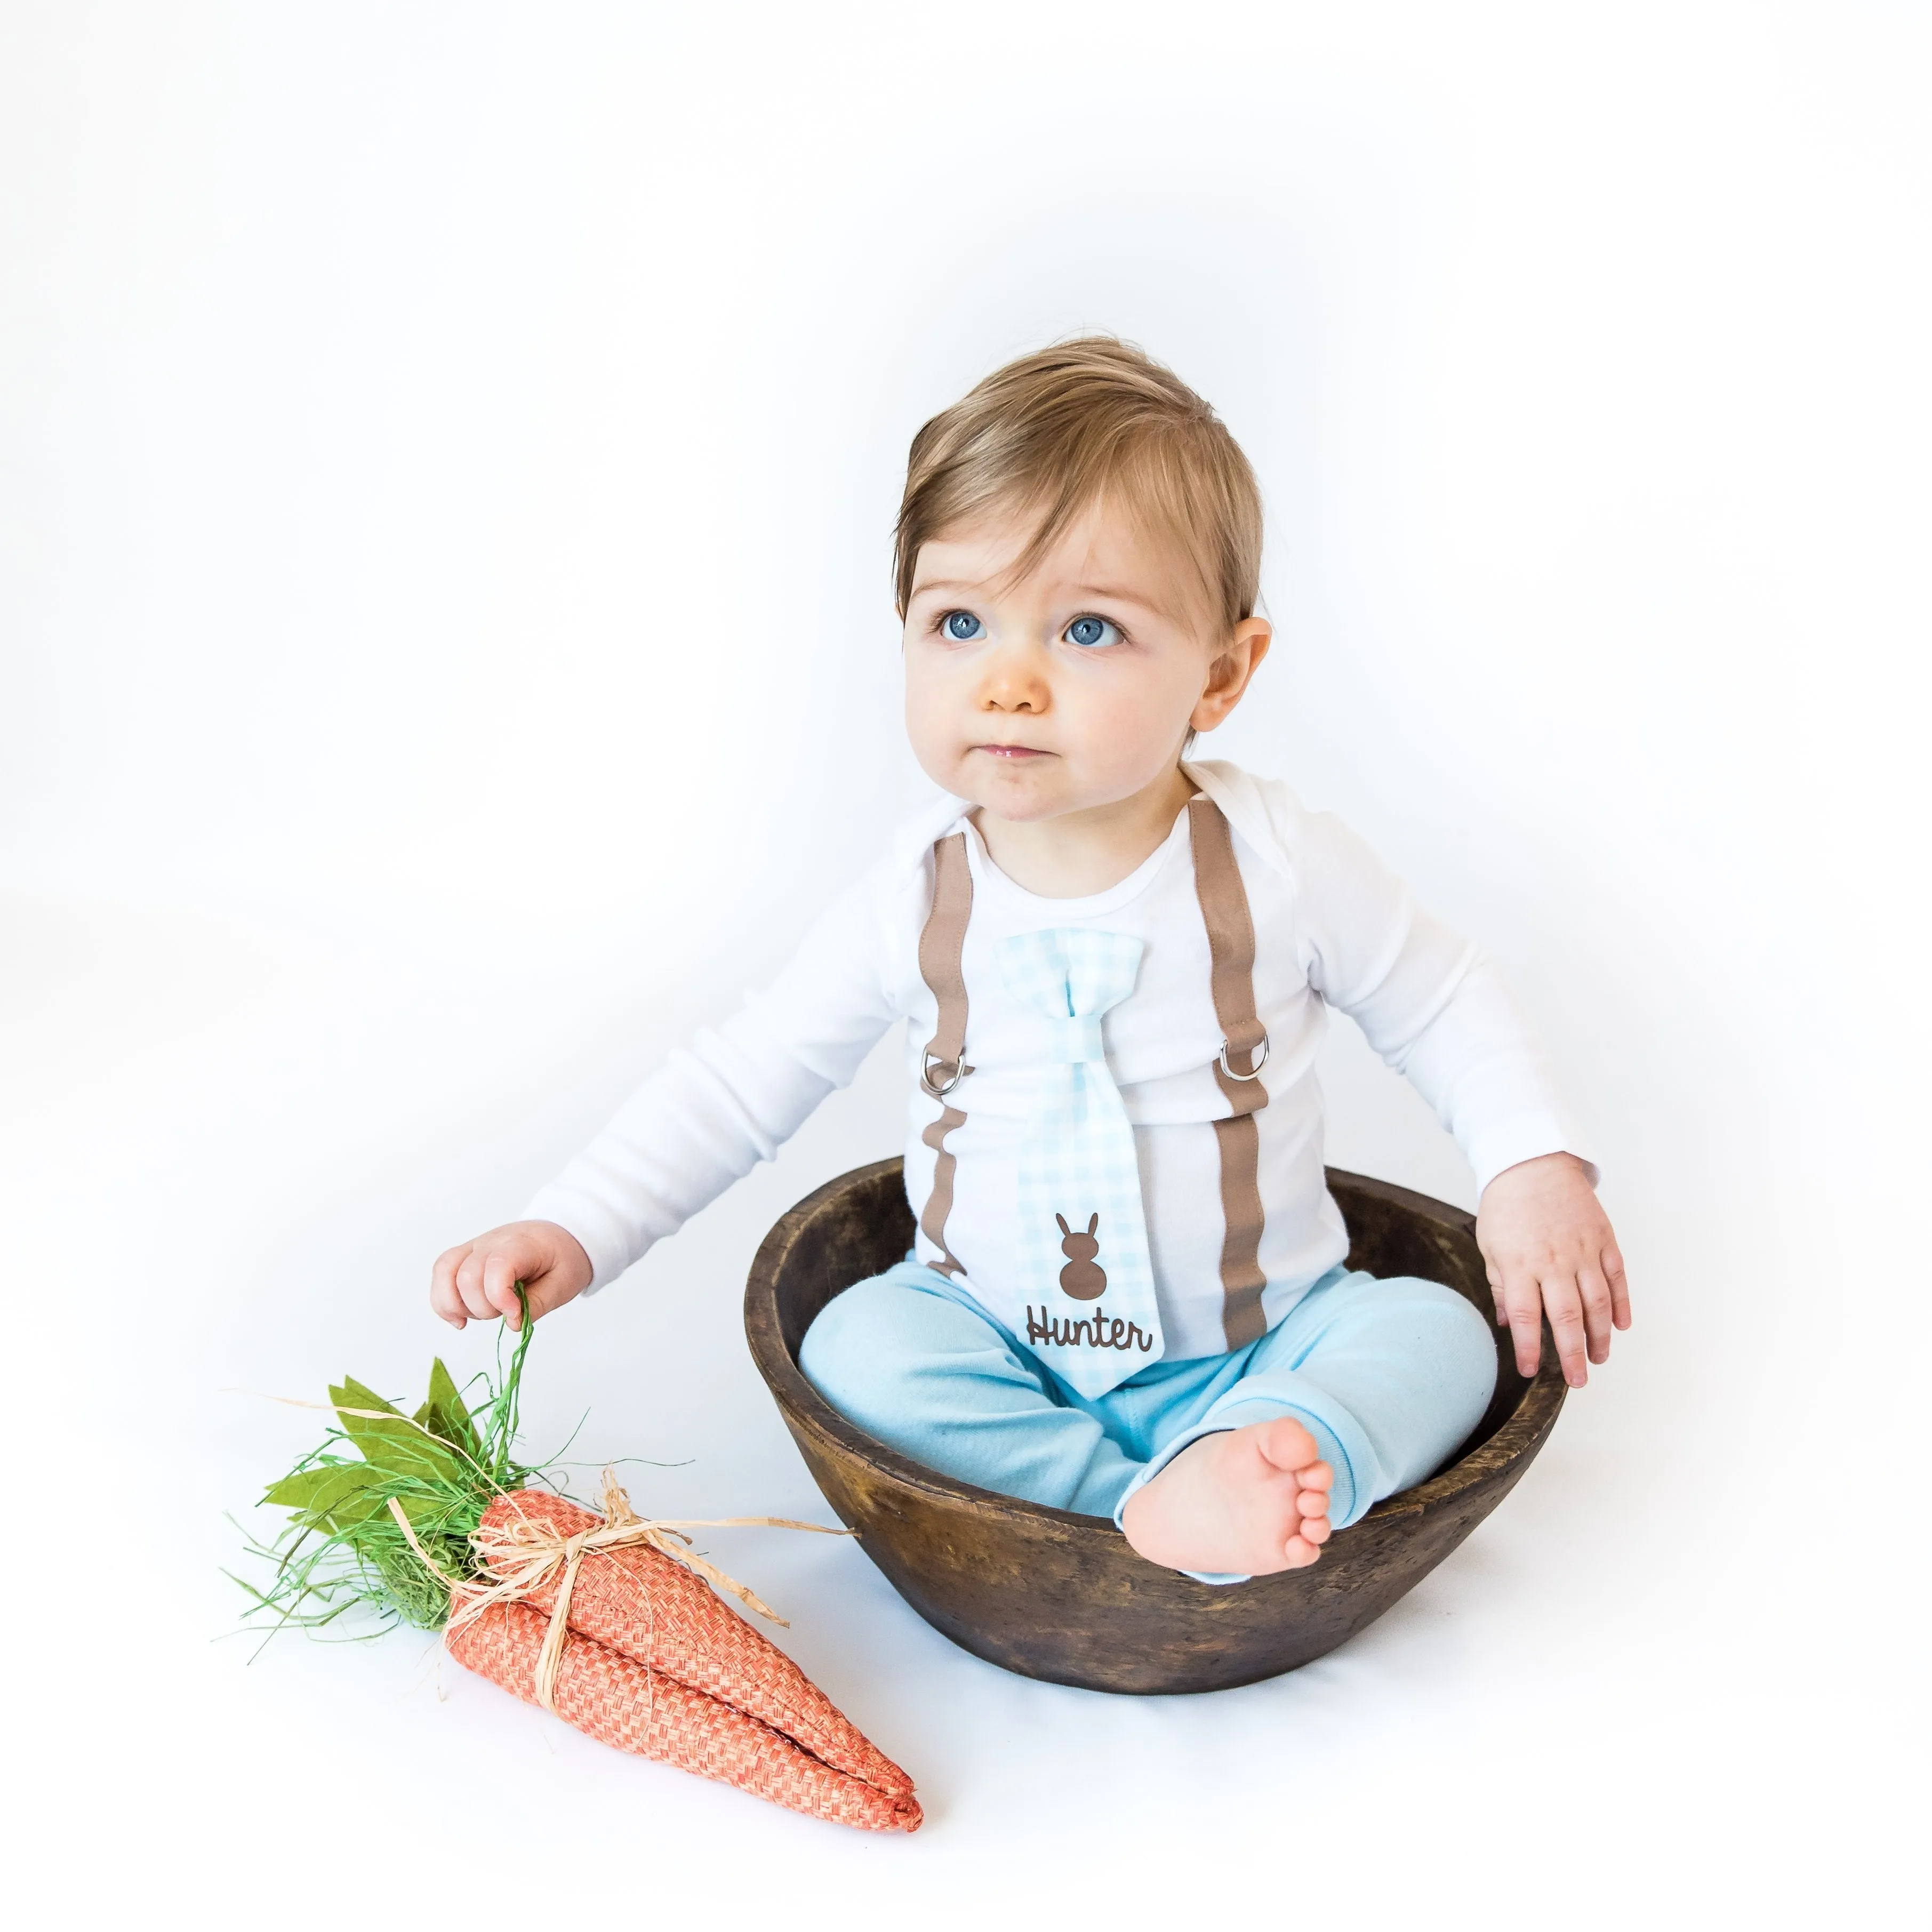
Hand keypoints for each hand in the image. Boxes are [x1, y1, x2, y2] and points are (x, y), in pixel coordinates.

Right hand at [430, 1220, 593, 1329]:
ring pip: (445, 1272)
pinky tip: (460, 1318)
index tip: (515, 1313)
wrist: (559, 1236)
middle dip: (482, 1307)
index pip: (497, 1266)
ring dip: (457, 1305)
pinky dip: (444, 1300)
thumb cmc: (562, 1258)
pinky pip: (441, 1274)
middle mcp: (491, 1242)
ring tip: (479, 1317)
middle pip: (467, 1276)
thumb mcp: (564, 1283)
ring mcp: (474, 1246)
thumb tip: (511, 1323)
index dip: (500, 1297)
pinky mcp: (465, 1255)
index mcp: (521, 1244)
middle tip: (506, 1312)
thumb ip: (538, 1304)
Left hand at [1475, 1153, 1629, 1387]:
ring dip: (1600, 1336)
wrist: (1532, 1162)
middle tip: (1577, 1381)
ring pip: (1597, 1302)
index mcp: (1520, 1264)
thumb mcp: (1490, 1246)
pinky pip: (1617, 1278)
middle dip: (1573, 1354)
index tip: (1530, 1371)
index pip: (1526, 1317)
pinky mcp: (1603, 1239)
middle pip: (1567, 1317)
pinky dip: (1621, 1304)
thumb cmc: (1506, 1205)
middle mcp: (1554, 1261)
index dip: (1529, 1348)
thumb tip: (1509, 1323)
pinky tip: (1620, 1326)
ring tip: (1599, 1358)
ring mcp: (1583, 1250)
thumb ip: (1501, 1286)